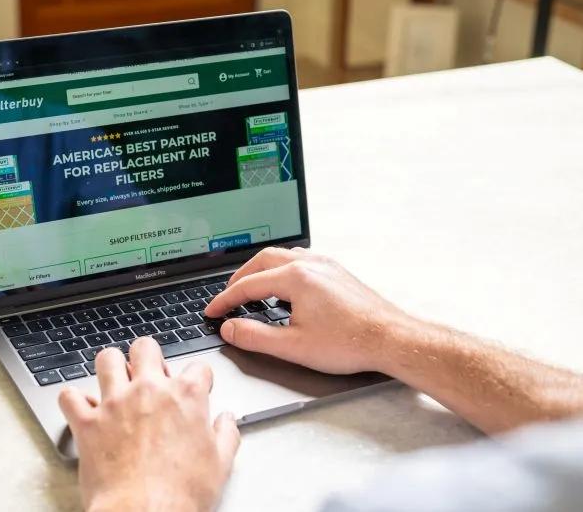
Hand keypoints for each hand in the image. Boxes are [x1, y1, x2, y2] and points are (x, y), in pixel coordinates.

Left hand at [58, 337, 239, 511]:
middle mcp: (149, 391)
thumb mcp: (220, 465)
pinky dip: (73, 400)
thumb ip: (226, 435)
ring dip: (110, 367)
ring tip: (115, 381)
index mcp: (185, 397)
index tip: (195, 388)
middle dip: (148, 356)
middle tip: (149, 374)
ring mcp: (115, 404)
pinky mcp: (88, 423)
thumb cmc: (180, 494)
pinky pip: (70, 396)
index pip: (198, 368)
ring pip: (106, 359)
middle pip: (145, 347)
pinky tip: (82, 408)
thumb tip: (228, 421)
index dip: (199, 378)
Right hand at [204, 247, 410, 374]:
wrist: (391, 338)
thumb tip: (230, 328)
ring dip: (261, 269)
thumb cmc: (349, 343)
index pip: (248, 285)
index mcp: (296, 278)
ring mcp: (326, 265)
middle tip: (227, 295)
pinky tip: (284, 284)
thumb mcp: (293, 346)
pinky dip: (282, 268)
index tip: (213, 311)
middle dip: (240, 277)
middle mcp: (310, 264)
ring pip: (283, 256)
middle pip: (262, 260)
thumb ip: (255, 337)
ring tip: (251, 286)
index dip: (226, 299)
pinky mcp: (337, 272)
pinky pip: (301, 259)